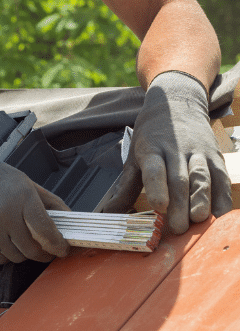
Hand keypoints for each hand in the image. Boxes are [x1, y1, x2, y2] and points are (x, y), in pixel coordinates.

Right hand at [0, 141, 69, 262]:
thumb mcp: (28, 184)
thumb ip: (51, 204)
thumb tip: (72, 222)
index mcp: (22, 197)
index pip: (45, 230)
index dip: (57, 245)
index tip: (63, 249)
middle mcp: (5, 215)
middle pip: (32, 250)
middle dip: (43, 253)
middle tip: (46, 250)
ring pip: (17, 257)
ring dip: (22, 253)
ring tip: (19, 237)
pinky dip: (5, 254)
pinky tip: (3, 239)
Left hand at [101, 72, 232, 233]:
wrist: (177, 102)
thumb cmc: (151, 137)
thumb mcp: (134, 156)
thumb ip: (125, 187)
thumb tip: (108, 213)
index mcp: (152, 149)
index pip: (154, 169)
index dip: (158, 187)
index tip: (160, 206)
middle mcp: (177, 150)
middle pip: (180, 179)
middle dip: (180, 205)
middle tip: (178, 228)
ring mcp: (198, 152)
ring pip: (202, 177)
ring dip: (202, 199)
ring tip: (199, 220)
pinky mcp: (215, 156)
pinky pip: (221, 177)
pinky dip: (222, 196)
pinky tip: (220, 214)